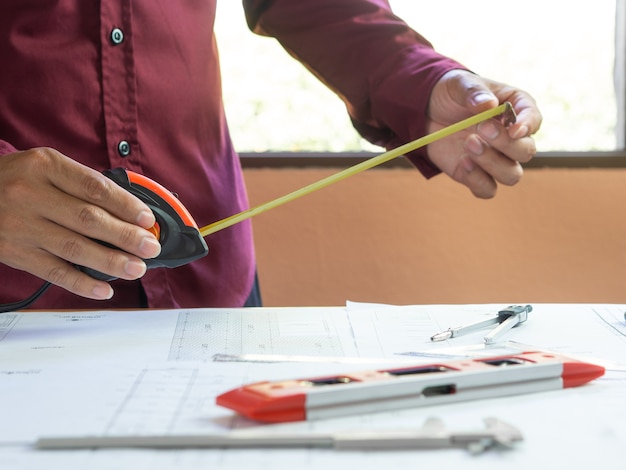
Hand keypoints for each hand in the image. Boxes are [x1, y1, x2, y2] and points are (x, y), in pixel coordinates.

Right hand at [0, 148, 160, 298]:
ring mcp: (21, 225)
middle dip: (126, 236)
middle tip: (150, 247)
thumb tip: (129, 211)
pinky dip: (82, 283)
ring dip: (112, 261)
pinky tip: (104, 289)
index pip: (94, 187)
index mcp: (45, 166)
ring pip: (75, 248)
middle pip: (89, 219)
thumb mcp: (46, 166)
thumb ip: (82, 184)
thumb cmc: (16, 180)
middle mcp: (30, 194)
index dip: (125, 205)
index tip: (147, 219)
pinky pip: (54, 272)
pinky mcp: (15, 252)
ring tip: (137, 268)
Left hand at [426, 69, 541, 197]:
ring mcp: (496, 159)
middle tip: (480, 129)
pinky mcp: (476, 175)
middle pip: (526, 151)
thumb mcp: (459, 84)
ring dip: (492, 163)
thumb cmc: (451, 94)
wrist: (427, 112)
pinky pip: (487, 190)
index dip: (528, 126)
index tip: (514, 128)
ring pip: (511, 175)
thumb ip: (474, 92)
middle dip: (506, 144)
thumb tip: (487, 105)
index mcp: (516, 109)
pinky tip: (463, 162)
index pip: (534, 119)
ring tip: (469, 143)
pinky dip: (477, 180)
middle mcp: (511, 138)